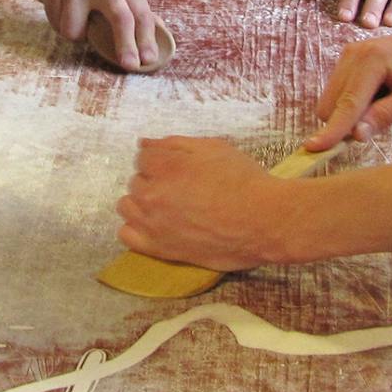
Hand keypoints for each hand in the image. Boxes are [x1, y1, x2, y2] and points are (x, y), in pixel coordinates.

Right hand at [32, 0, 164, 71]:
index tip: (148, 59)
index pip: (140, 12)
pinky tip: (65, 7)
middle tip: (129, 64)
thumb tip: (153, 36)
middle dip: (126, 45)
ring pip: (75, 31)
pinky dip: (61, 23)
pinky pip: (56, 24)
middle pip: (120, 17)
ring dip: (77, 33)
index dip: (146, 39)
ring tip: (79, 17)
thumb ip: (134, 5)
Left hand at [115, 137, 283, 270]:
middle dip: (154, 179)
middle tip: (181, 186)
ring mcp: (153, 223)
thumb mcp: (214, 147)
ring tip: (166, 205)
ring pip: (127, 205)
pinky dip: (135, 228)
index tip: (178, 167)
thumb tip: (145, 143)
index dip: (162, 159)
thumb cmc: (244, 181)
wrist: (264, 221)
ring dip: (142, 201)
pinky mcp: (159, 248)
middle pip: (136, 180)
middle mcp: (153, 193)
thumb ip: (175, 143)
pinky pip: (127, 235)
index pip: (143, 155)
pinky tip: (154, 224)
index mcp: (166, 165)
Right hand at [310, 23, 391, 148]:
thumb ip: (386, 115)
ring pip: (336, 103)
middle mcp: (352, 56)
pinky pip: (344, 96)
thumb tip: (355, 135)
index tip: (313, 150)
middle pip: (332, 106)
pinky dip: (362, 105)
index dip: (332, 131)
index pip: (346, 106)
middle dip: (354, 122)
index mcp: (370, 61)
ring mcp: (349, 58)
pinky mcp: (350, 63)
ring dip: (360, 114)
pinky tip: (388, 96)